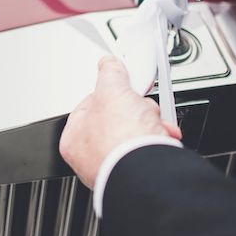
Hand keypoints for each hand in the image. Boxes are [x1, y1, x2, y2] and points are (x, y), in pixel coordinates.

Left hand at [59, 56, 181, 188]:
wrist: (148, 170)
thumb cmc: (120, 139)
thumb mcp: (112, 90)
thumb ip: (110, 72)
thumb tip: (109, 63)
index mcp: (74, 139)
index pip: (90, 106)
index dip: (109, 91)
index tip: (121, 84)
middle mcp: (91, 158)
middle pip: (116, 119)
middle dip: (135, 109)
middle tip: (140, 105)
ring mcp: (116, 167)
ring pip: (135, 133)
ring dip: (150, 123)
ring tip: (154, 122)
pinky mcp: (138, 172)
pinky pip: (148, 148)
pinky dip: (158, 139)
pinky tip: (162, 135)